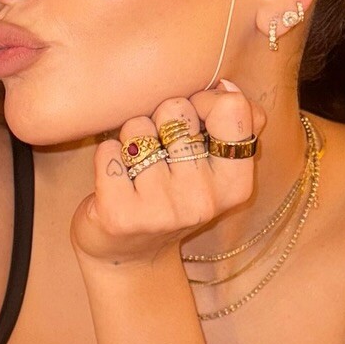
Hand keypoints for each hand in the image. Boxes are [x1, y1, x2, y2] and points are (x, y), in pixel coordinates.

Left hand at [70, 82, 266, 269]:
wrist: (130, 256)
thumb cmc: (173, 196)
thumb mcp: (217, 167)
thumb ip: (237, 124)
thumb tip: (227, 87)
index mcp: (235, 184)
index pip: (231, 109)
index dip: (205, 101)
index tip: (194, 119)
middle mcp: (203, 200)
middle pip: (176, 110)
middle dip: (162, 119)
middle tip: (161, 152)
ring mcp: (162, 210)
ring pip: (137, 127)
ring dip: (131, 139)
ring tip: (137, 167)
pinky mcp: (120, 215)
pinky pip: (108, 150)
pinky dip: (107, 155)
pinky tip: (117, 178)